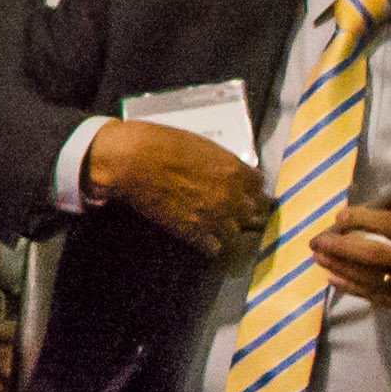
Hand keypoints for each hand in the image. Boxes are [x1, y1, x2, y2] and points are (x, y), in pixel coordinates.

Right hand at [86, 120, 272, 259]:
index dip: (250, 189)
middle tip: (235, 214)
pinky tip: (203, 239)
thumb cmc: (159, 143)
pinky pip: (216, 248)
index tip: (243, 192)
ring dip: (231, 232)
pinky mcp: (196, 234)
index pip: (259, 186)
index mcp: (234, 170)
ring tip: (220, 231)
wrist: (131, 161)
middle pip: (256, 214)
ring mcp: (216, 217)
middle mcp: (233, 196)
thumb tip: (224, 170)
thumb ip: (219, 162)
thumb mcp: (199, 144)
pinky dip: (211, 245)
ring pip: (240, 236)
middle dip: (247, 214)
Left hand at [306, 204, 390, 347]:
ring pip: (369, 278)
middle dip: (340, 246)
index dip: (362, 218)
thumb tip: (367, 203)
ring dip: (338, 266)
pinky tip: (333, 276)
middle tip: (317, 239)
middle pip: (374, 254)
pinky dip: (350, 285)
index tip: (340, 216)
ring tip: (318, 255)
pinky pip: (374, 296)